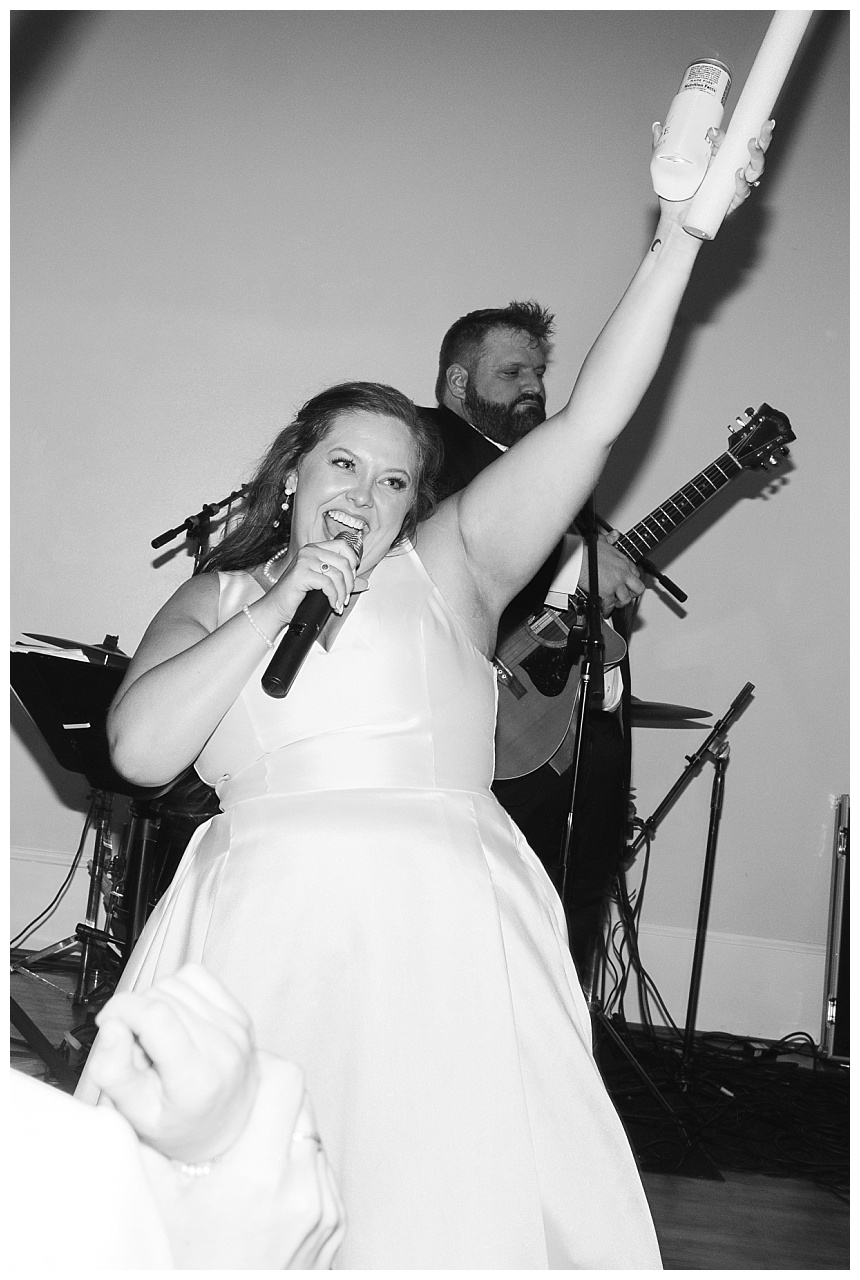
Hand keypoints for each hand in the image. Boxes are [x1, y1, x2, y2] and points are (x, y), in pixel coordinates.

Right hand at [87, 963, 258, 1164]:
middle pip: (162, 997)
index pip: (156, 1016)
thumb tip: (112, 1026)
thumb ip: (114, 1072)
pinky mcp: (239, 1012)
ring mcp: (235, 1027)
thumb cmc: (180, 1124)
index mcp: (196, 1077)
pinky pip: (197, 976)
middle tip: (137, 1046)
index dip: (122, 1009)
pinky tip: (174, 1017)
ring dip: (156, 1001)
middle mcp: (222, 1047)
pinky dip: (177, 989)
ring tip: (157, 1036)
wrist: (227, 1124)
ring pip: (177, 982)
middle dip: (136, 1012)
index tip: (108, 1023)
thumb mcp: (136, 1115)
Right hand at [140, 1053, 345, 1268]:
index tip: (240, 1077)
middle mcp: (301, 1188)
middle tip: (239, 1114)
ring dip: (286, 1134)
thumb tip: (131, 1101)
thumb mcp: (158, 1205)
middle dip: (271, 1099)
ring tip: (250, 1156)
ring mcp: (324, 1208)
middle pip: (302, 1102)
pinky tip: (267, 1190)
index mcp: (259, 1175)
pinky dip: (299, 1169)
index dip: (262, 1067)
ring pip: (312, 1136)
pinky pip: (322, 1173)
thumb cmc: (189, 1269)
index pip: (285, 1079)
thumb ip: (148, 1146)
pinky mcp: (335, 1226)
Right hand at [267, 537, 366, 623]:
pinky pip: (328, 584)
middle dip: (349, 583)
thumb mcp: (324, 585)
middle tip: (346, 597)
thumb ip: (343, 581)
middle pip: (344, 562)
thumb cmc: (298, 596)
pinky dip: (334, 597)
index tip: (352, 579)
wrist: (276, 608)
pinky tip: (333, 605)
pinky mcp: (301, 574)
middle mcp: (310, 551)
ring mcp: (304, 560)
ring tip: (339, 604)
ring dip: (342, 593)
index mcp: (315, 548)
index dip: (353, 563)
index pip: (343, 546)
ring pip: (337, 574)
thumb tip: (365, 582)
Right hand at [577, 531, 644, 614]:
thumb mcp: (601, 541)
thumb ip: (610, 539)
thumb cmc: (587, 550)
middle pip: (638, 588)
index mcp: (623, 561)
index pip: (636, 573)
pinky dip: (607, 610)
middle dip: (633, 594)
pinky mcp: (607, 593)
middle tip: (626, 595)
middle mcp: (623, 573)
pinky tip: (604, 610)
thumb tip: (615, 535)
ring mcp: (616, 584)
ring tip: (613, 603)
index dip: (632, 580)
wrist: (577, 559)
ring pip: (626, 599)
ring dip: (619, 602)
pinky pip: (610, 606)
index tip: (628, 583)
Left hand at [651, 118, 773, 224]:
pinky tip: (739, 174)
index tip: (710, 132)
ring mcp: (734, 185)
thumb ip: (662, 146)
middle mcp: (731, 169)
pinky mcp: (732, 202)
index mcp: (720, 157)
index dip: (725, 134)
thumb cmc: (676, 195)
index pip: (732, 139)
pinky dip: (743, 183)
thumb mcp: (668, 167)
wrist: (675, 221)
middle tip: (767, 124)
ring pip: (756, 169)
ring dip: (758, 156)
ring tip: (753, 146)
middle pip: (754, 150)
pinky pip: (743, 192)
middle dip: (764, 135)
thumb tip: (657, 126)